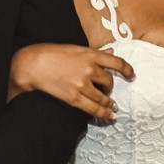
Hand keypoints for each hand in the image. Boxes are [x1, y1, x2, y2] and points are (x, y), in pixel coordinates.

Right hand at [9, 43, 134, 118]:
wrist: (32, 64)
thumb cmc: (51, 53)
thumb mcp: (75, 49)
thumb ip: (94, 53)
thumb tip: (111, 52)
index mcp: (90, 54)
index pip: (116, 62)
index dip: (127, 69)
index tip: (131, 75)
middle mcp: (89, 69)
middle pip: (109, 81)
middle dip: (109, 87)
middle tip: (106, 90)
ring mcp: (82, 84)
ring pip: (103, 97)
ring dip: (108, 101)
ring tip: (110, 105)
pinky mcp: (74, 97)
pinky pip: (94, 108)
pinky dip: (104, 112)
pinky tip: (109, 115)